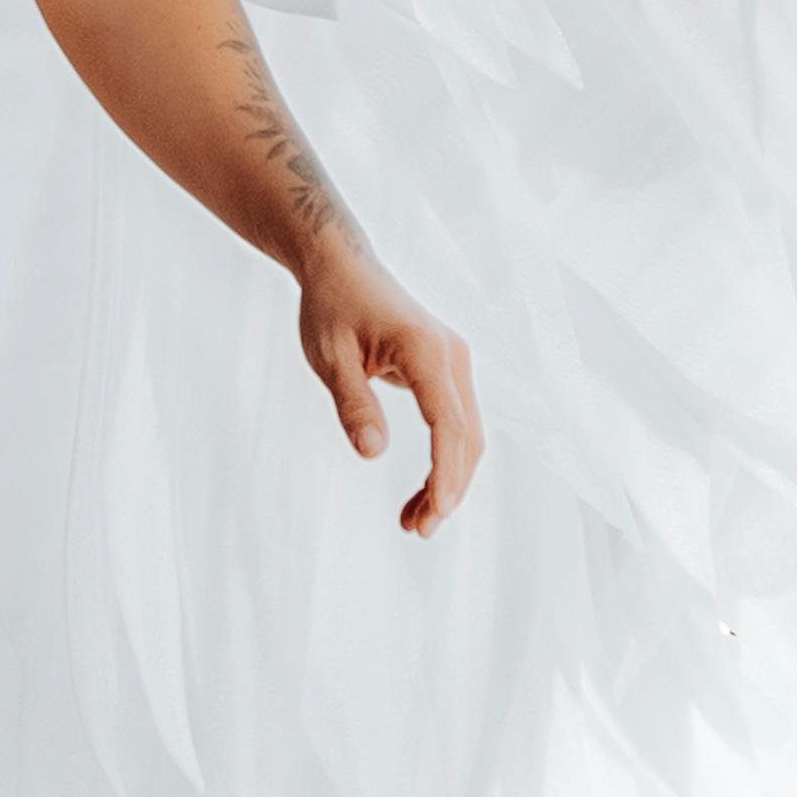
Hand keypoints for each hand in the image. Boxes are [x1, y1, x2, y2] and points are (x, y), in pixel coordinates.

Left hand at [298, 240, 481, 536]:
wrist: (340, 266)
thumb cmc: (331, 307)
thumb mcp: (329, 358)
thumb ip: (353, 403)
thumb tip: (372, 453)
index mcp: (424, 351)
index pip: (447, 424)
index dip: (445, 473)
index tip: (434, 513)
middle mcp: (452, 356)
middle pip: (467, 437)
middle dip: (448, 489)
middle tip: (417, 531)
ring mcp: (455, 361)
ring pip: (467, 434)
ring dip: (448, 479)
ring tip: (414, 521)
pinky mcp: (447, 368)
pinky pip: (456, 422)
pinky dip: (445, 458)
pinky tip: (422, 490)